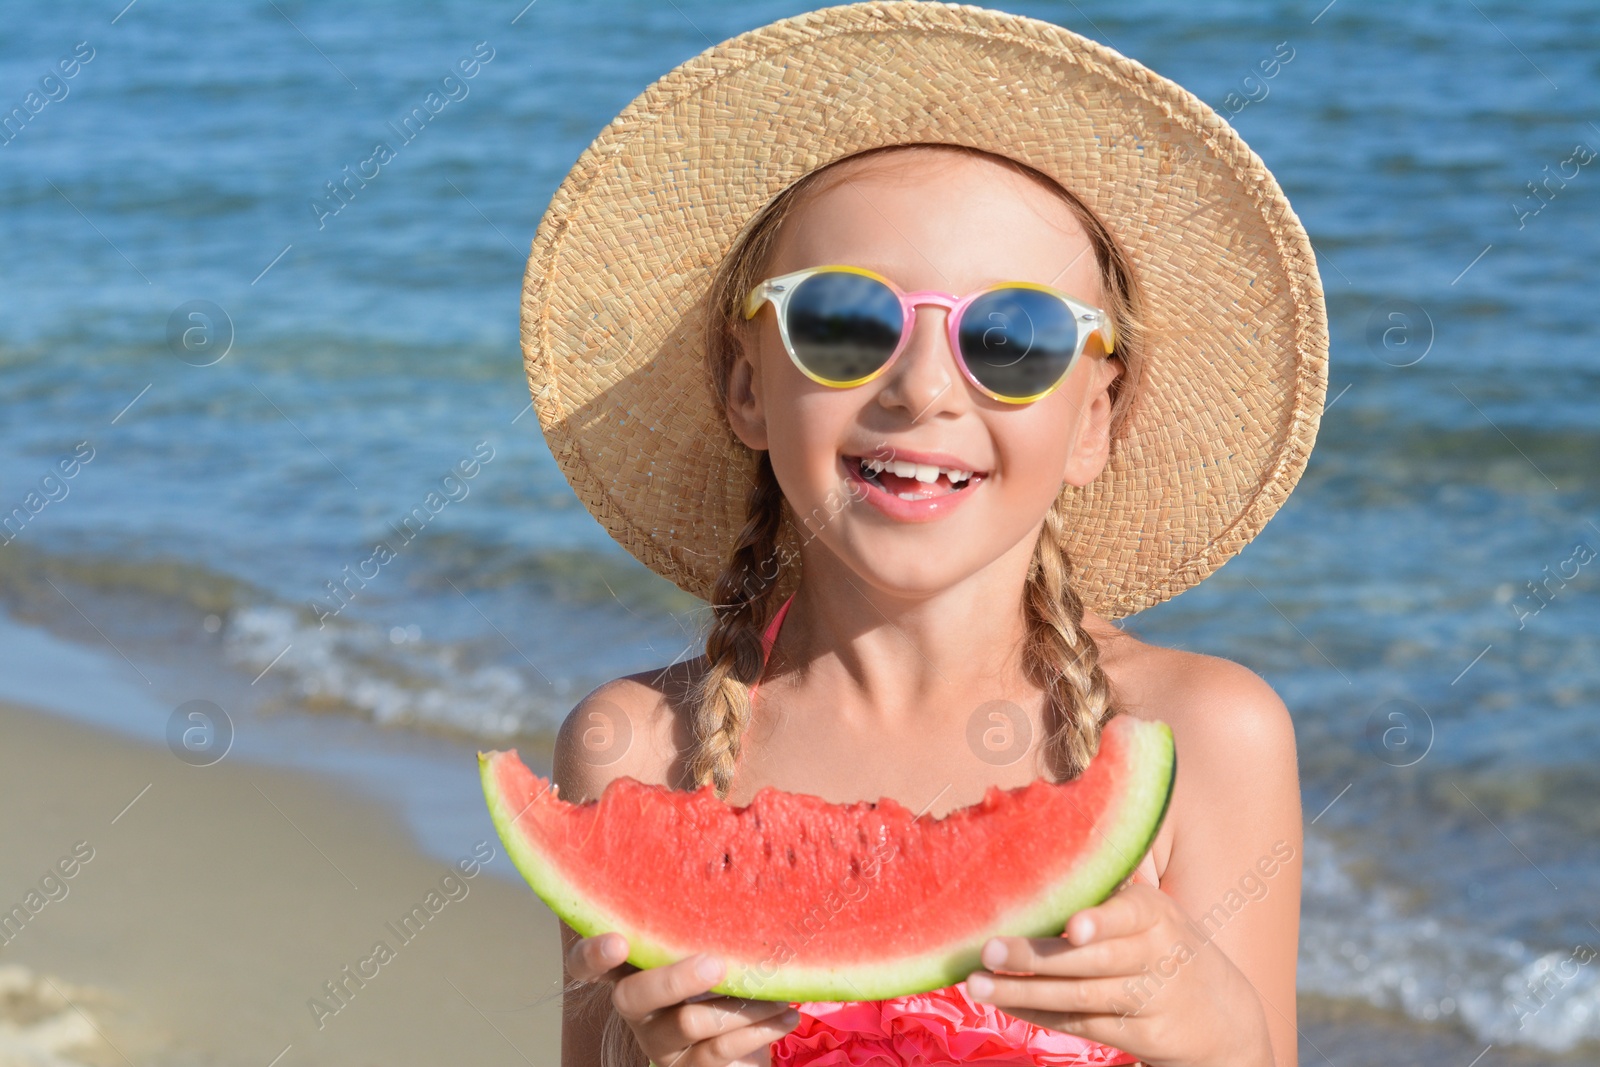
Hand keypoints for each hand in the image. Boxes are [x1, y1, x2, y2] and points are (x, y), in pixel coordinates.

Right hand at [567, 931, 801, 1065]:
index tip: (617, 941)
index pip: (586, 963)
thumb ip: (701, 919)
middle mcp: (636, 1008)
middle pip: (630, 998)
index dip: (591, 955)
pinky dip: (759, 1028)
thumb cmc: (722, 972)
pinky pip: (718, 1051)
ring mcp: (659, 1042)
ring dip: (740, 1005)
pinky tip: (787, 1013)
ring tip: (779, 990)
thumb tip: (734, 862)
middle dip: (672, 980)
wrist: (742, 1042)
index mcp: (630, 969)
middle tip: (715, 964)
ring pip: (688, 1023)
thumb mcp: (709, 942)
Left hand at [963, 884, 1272, 1066]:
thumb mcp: (1149, 909)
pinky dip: (1038, 1014)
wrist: (1222, 1014)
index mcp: (1155, 912)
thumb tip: (1035, 835)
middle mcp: (1156, 954)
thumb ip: (1105, 889)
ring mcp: (1150, 999)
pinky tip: (1004, 1001)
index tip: (1072, 928)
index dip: (1101, 922)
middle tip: (989, 950)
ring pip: (1080, 997)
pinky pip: (1081, 1024)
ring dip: (1024, 991)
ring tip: (976, 983)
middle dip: (1037, 957)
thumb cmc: (1161, 941)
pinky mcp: (1141, 1035)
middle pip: (1092, 960)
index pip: (1128, 915)